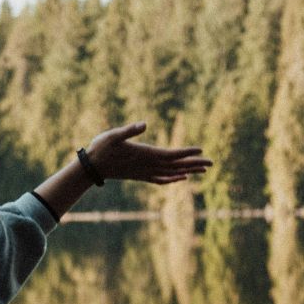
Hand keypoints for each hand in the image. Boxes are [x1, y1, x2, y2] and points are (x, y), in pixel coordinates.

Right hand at [84, 121, 210, 184]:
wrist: (92, 168)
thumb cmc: (100, 149)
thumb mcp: (113, 135)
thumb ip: (129, 130)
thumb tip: (144, 123)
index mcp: (144, 154)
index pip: (170, 154)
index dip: (186, 152)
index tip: (202, 150)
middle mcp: (148, 165)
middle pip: (176, 166)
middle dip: (194, 163)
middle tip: (212, 163)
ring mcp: (144, 172)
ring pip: (171, 173)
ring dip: (188, 170)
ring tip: (203, 170)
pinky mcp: (140, 176)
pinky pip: (161, 179)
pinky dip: (174, 179)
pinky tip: (181, 178)